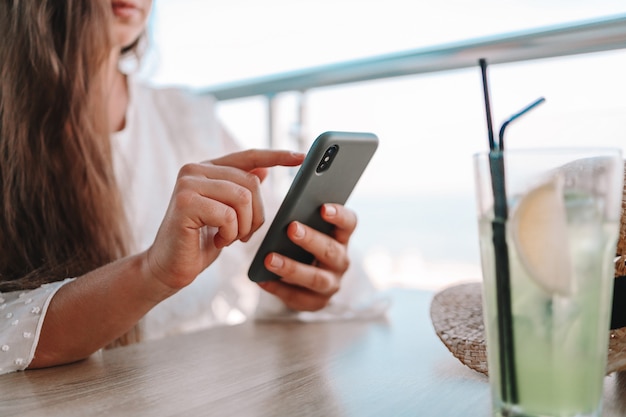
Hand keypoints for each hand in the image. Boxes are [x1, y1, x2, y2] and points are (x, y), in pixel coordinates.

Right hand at [145, 149, 304, 291]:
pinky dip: (230, 234)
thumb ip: (240, 190)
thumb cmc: (199, 243)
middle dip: (256, 215)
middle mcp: (194, 169)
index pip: (248, 156)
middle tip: (242, 235)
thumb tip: (264, 169)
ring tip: (228, 238)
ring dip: (243, 226)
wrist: (168, 268)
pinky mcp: (185, 202)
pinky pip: (228, 215)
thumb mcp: (228, 215)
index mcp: (207, 169)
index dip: (277, 156)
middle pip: (251, 183)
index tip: (302, 157)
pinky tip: (216, 241)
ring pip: (242, 198)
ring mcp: (188, 183)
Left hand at [258, 203, 356, 310]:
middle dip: (311, 239)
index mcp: (341, 238)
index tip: (323, 207)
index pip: (348, 224)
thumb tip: (284, 217)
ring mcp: (331, 284)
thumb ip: (301, 223)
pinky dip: (278, 288)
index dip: (339, 215)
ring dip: (292, 268)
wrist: (306, 282)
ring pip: (316, 278)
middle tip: (291, 228)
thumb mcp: (307, 233)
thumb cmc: (303, 248)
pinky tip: (262, 280)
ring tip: (269, 259)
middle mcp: (341, 261)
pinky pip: (297, 296)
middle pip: (330, 250)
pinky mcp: (316, 302)